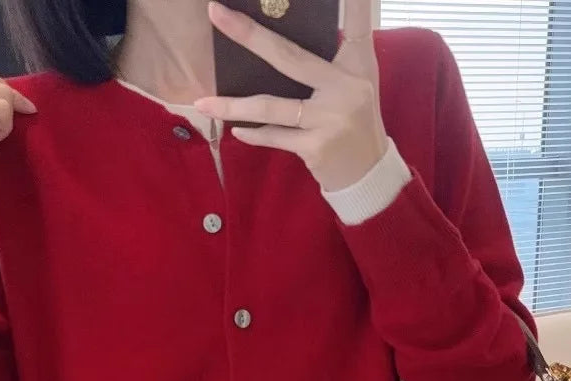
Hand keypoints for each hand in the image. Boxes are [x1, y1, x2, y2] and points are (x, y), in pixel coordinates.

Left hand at [194, 0, 388, 191]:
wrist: (368, 173)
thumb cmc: (354, 121)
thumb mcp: (355, 82)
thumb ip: (330, 58)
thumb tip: (282, 39)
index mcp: (356, 65)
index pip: (354, 23)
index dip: (353, 2)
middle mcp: (346, 88)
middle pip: (288, 56)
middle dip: (249, 35)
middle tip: (217, 13)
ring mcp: (330, 119)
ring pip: (271, 106)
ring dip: (233, 106)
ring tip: (202, 103)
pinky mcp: (316, 147)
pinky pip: (275, 136)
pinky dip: (254, 133)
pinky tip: (235, 130)